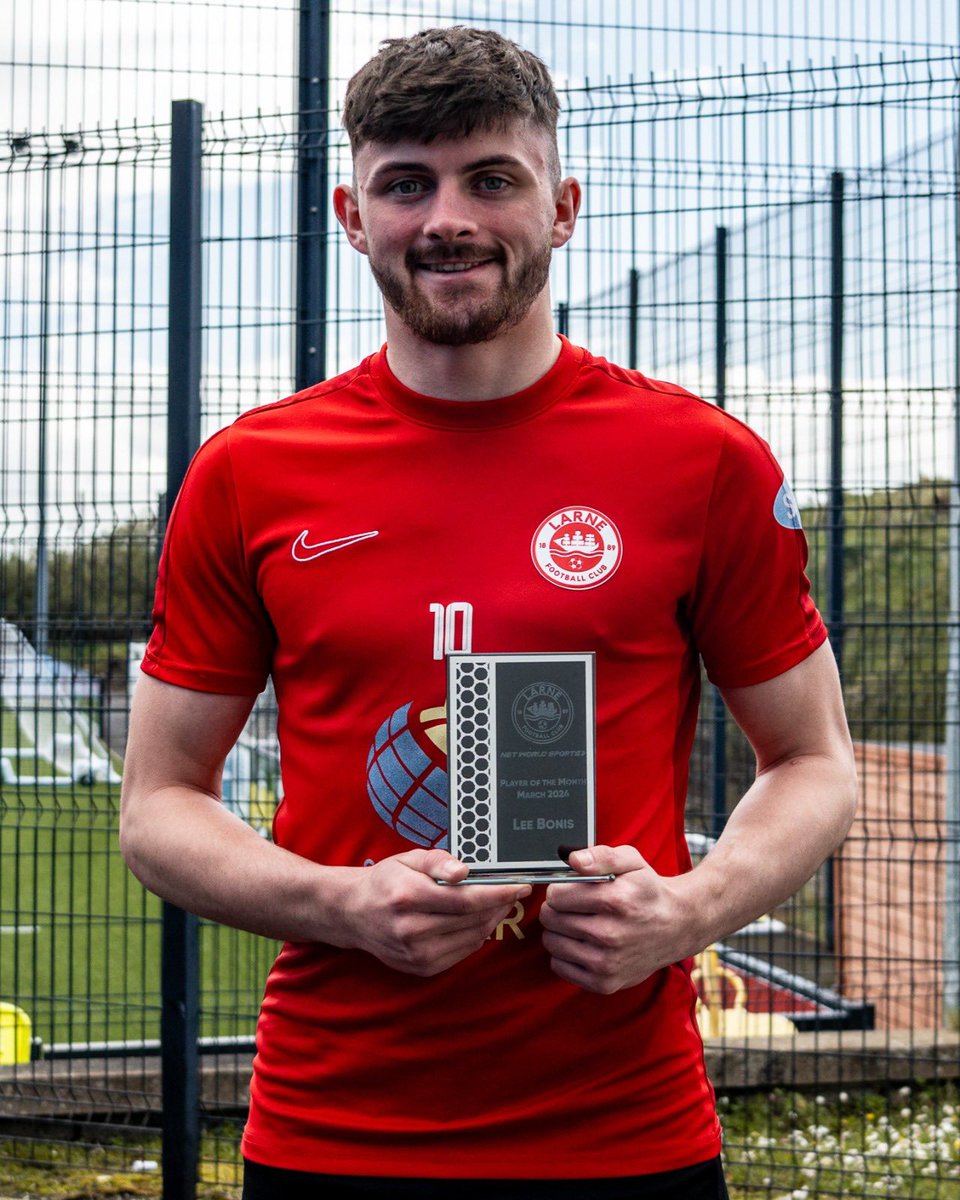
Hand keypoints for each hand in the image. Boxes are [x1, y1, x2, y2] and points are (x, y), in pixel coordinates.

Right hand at [339, 849, 530, 976]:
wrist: (354, 913)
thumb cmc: (385, 881)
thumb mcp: (408, 858)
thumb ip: (438, 861)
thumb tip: (464, 872)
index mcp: (408, 897)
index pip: (467, 900)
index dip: (499, 893)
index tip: (520, 885)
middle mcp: (411, 929)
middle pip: (473, 920)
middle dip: (500, 905)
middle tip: (512, 891)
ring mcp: (416, 953)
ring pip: (472, 938)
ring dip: (491, 921)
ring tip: (496, 903)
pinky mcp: (421, 968)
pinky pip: (462, 952)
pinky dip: (476, 936)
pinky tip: (476, 921)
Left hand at [539, 845, 694, 993]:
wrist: (677, 927)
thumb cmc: (648, 892)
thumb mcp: (631, 861)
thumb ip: (601, 856)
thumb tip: (574, 860)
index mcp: (616, 901)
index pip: (556, 896)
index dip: (559, 889)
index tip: (569, 889)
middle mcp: (610, 935)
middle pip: (551, 919)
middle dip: (556, 908)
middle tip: (572, 906)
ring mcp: (607, 963)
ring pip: (551, 942)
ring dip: (558, 931)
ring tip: (577, 923)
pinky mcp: (604, 983)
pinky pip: (559, 966)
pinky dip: (564, 954)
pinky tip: (582, 943)